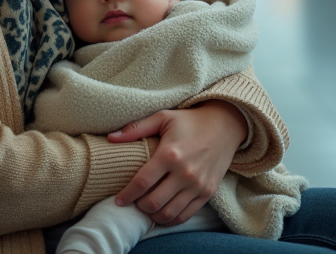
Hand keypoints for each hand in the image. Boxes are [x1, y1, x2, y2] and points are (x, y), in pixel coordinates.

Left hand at [108, 100, 245, 224]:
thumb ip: (135, 128)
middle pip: (153, 202)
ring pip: (169, 213)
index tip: (118, 201)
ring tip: (147, 208)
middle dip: (138, 206)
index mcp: (170, 154)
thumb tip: (110, 138)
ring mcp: (198, 185)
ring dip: (153, 215)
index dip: (127, 195)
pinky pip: (185, 214)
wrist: (225, 125)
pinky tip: (163, 212)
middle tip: (133, 202)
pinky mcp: (207, 192)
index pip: (142, 182)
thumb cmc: (190, 121)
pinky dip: (171, 218)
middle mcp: (185, 172)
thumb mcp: (163, 118)